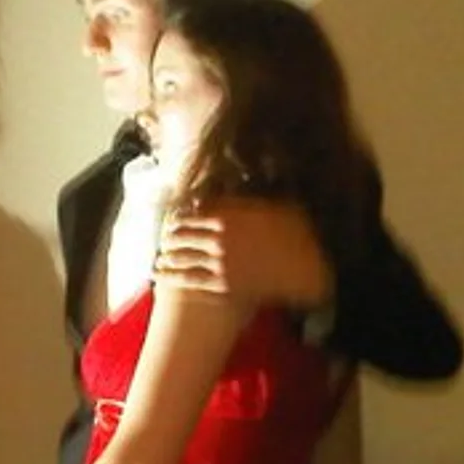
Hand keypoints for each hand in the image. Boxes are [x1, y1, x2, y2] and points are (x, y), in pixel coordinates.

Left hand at [155, 196, 332, 308]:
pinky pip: (188, 280)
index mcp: (229, 215)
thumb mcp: (273, 207)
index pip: (190, 213)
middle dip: (167, 239)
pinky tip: (160, 279)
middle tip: (161, 242)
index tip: (170, 220)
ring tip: (157, 261)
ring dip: (165, 259)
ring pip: (180, 257)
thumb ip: (247, 199)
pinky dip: (171, 278)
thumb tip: (236, 179)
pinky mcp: (221, 284)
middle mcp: (219, 237)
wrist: (306, 267)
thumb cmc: (295, 234)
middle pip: (180, 235)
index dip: (177, 217)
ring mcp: (219, 261)